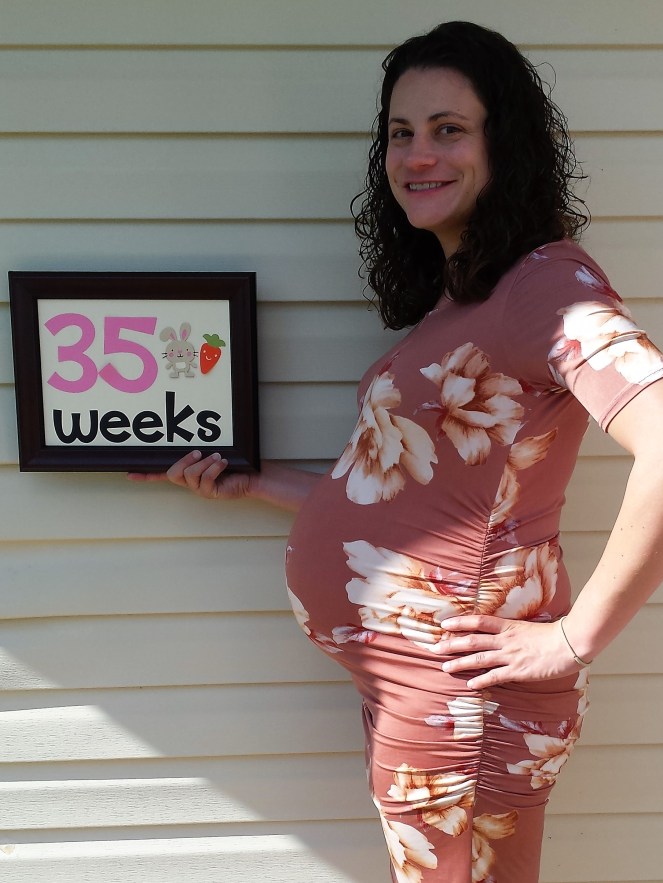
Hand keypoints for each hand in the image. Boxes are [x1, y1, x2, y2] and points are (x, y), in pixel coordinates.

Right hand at [127, 450, 253, 500]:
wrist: (249, 477)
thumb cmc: (230, 465)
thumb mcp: (210, 456)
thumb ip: (198, 452)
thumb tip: (191, 443)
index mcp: (186, 474)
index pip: (161, 475)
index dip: (146, 475)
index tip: (129, 474)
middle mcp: (190, 483)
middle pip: (173, 474)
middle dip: (185, 461)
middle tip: (198, 452)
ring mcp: (199, 489)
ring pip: (191, 474)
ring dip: (205, 462)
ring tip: (218, 457)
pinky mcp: (210, 493)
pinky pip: (207, 478)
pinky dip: (215, 467)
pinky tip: (223, 462)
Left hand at [438, 615, 584, 688]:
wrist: (570, 644)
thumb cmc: (553, 634)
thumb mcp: (528, 627)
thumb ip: (514, 631)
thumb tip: (501, 631)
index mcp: (508, 626)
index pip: (478, 621)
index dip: (460, 622)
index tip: (444, 624)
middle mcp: (505, 640)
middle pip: (472, 640)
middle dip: (451, 644)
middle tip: (434, 648)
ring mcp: (510, 656)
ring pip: (479, 659)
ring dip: (460, 663)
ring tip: (445, 667)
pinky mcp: (518, 671)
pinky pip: (495, 676)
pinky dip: (481, 680)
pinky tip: (470, 685)